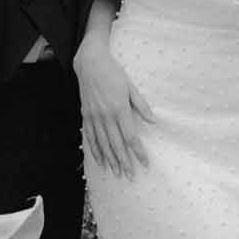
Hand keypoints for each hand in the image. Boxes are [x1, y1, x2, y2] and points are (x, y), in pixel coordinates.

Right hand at [75, 42, 152, 177]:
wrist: (90, 63)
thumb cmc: (113, 73)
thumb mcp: (130, 87)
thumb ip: (141, 105)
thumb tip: (153, 121)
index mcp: (119, 108)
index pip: (130, 137)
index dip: (138, 152)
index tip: (145, 163)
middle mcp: (106, 116)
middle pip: (116, 144)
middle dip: (124, 162)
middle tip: (130, 176)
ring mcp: (94, 117)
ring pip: (103, 144)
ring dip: (110, 160)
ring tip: (116, 173)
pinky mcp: (86, 116)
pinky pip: (90, 137)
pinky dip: (95, 151)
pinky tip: (100, 160)